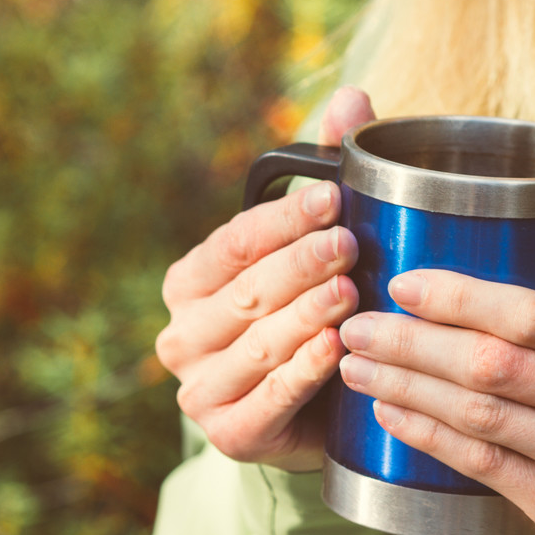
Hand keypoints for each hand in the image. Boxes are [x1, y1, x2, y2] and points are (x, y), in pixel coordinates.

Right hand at [156, 87, 375, 470]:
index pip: (233, 242)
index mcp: (189, 282)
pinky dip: (303, 372)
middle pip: (246, 291)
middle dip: (301, 265)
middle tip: (351, 243)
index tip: (335, 198)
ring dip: (306, 315)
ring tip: (351, 291)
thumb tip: (352, 99)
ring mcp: (199, 389)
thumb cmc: (305, 321)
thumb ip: (325, 177)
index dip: (284, 219)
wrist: (310, 419)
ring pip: (258, 342)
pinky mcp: (228, 435)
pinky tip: (337, 349)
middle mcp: (181, 335)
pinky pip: (268, 398)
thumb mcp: (309, 252)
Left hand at [338, 270, 534, 534]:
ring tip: (357, 365)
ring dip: (406, 387)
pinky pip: (481, 466)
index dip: (459, 298)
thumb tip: (474, 247)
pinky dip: (426, 435)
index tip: (402, 286)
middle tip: (359, 327)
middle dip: (413, 344)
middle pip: (493, 366)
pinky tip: (388, 411)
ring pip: (479, 417)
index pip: (531, 314)